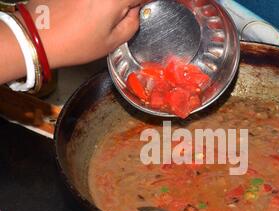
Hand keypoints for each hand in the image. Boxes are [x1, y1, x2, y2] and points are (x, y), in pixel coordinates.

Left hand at [21, 0, 144, 67]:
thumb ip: (132, 24)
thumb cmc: (75, 43)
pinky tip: (85, 12)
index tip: (146, 9)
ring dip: (109, 5)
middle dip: (127, 3)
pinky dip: (94, 4)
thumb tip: (136, 11)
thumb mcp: (111, 42)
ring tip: (98, 18)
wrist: (38, 36)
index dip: (145, 4)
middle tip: (122, 15)